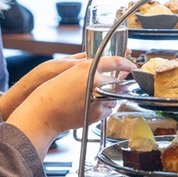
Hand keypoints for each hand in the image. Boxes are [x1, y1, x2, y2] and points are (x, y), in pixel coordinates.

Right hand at [6, 56, 134, 158]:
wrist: (45, 112)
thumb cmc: (54, 92)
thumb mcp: (71, 72)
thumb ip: (90, 69)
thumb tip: (107, 68)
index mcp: (89, 68)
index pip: (116, 62)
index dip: (127, 64)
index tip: (132, 66)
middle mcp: (96, 82)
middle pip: (117, 82)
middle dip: (115, 85)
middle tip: (104, 89)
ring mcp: (98, 99)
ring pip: (114, 97)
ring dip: (109, 98)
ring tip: (91, 99)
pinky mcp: (97, 113)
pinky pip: (108, 110)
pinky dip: (103, 109)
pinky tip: (89, 107)